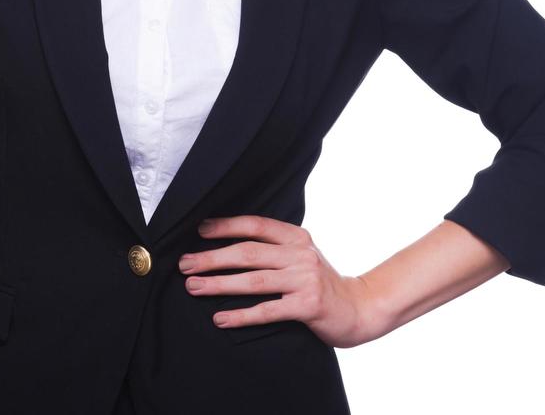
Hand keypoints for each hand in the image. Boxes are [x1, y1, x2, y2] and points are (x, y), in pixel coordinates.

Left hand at [178, 215, 382, 347]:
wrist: (360, 308)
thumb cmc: (320, 283)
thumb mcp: (301, 256)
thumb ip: (274, 248)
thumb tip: (227, 244)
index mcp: (296, 237)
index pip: (255, 225)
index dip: (225, 226)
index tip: (198, 230)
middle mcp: (300, 254)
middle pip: (248, 252)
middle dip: (212, 258)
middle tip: (185, 264)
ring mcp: (304, 280)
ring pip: (253, 280)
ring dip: (218, 283)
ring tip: (193, 286)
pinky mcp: (307, 306)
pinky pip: (267, 310)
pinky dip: (241, 315)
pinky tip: (220, 318)